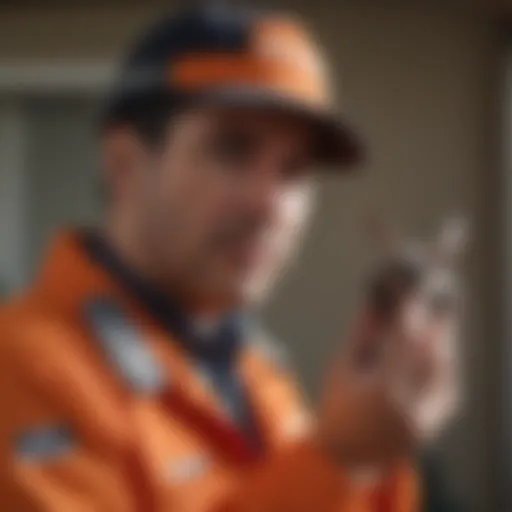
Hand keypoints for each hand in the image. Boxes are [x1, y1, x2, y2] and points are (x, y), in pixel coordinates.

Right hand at [315, 297, 459, 472]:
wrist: (345, 454)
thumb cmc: (336, 407)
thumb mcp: (342, 368)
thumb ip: (360, 335)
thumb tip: (374, 303)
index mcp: (382, 391)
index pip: (403, 341)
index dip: (409, 312)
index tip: (410, 291)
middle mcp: (409, 406)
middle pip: (430, 354)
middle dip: (432, 322)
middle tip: (430, 298)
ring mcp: (424, 419)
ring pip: (443, 371)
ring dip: (442, 341)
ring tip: (437, 319)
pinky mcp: (432, 424)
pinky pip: (446, 388)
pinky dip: (445, 364)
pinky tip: (440, 348)